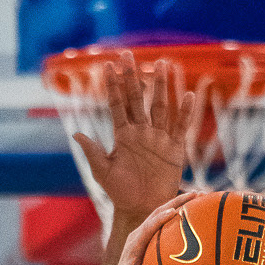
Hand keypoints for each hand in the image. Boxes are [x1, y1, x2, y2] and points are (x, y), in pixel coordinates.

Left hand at [72, 53, 195, 220]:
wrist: (141, 209)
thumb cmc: (120, 192)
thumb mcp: (103, 173)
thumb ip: (93, 152)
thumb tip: (76, 134)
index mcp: (122, 135)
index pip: (117, 104)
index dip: (113, 85)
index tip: (108, 65)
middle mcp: (141, 132)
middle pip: (137, 98)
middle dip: (132, 77)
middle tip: (128, 55)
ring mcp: (158, 138)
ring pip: (160, 106)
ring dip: (161, 86)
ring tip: (162, 64)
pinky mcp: (174, 149)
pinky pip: (180, 127)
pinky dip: (185, 112)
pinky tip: (188, 94)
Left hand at [108, 194, 193, 264]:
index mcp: (135, 244)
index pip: (148, 227)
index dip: (160, 219)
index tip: (175, 212)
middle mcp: (140, 234)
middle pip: (158, 213)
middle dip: (176, 202)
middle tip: (197, 194)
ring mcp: (147, 233)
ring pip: (164, 213)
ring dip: (181, 203)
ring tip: (201, 195)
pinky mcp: (153, 235)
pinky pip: (169, 222)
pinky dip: (182, 214)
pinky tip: (199, 210)